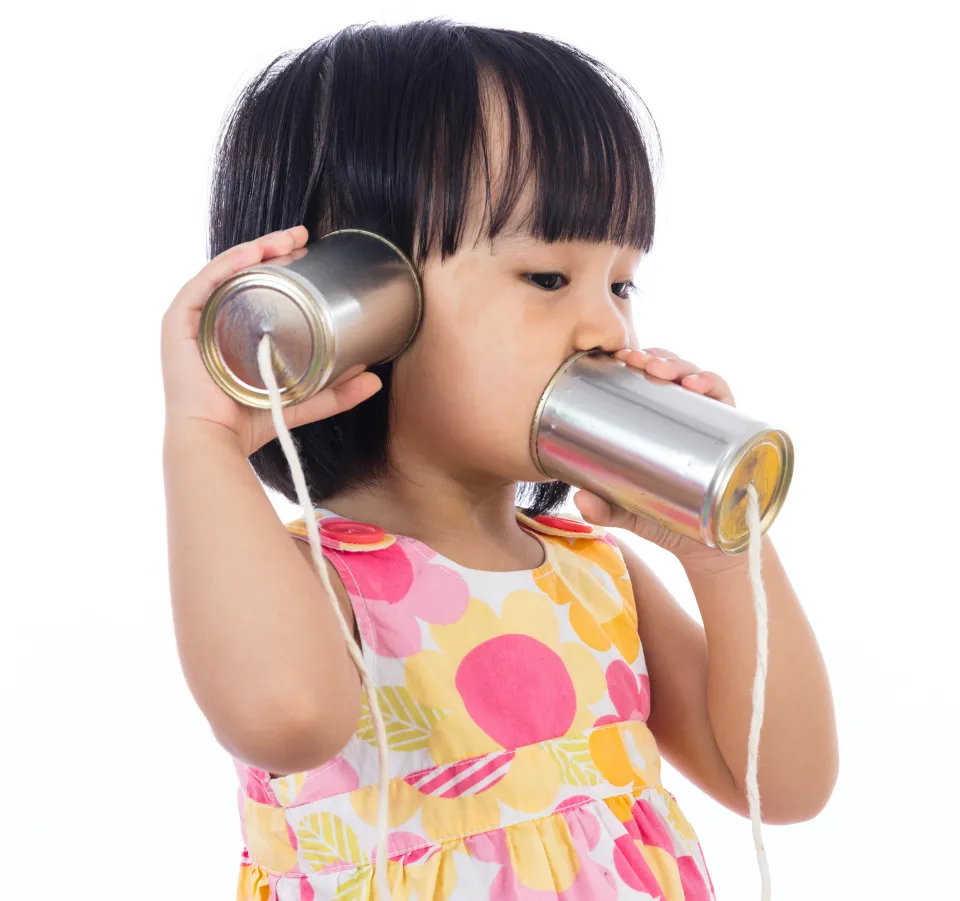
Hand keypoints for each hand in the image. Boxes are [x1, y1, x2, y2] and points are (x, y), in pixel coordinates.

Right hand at [161, 226, 381, 456]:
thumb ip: (335, 393)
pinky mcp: (178, 323)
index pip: (254, 287)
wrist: (214, 441)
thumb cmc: (247, 422)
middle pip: (240, 274)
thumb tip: (375, 380)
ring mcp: (192, 320)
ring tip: (286, 239)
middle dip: (271, 250)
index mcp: (230, 332)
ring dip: (254, 249)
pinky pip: (203, 283)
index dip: (280, 265)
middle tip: (302, 237)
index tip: (308, 252)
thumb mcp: (300, 400)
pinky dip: (228, 264)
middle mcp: (209, 321)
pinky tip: (253, 252)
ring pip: (224, 272)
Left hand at [572, 347, 738, 564]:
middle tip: (636, 362)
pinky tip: (697, 386)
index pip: (644, 379)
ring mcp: (707, 420)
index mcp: (654, 421)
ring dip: (679, 365)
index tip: (615, 357)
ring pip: (695, 376)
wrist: (707, 546)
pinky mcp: (733, 431)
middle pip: (669, 371)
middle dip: (653, 358)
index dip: (632, 361)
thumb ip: (603, 508)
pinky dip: (713, 384)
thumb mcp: (628, 512)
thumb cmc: (664, 518)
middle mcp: (682, 414)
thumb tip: (579, 499)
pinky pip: (725, 398)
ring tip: (661, 370)